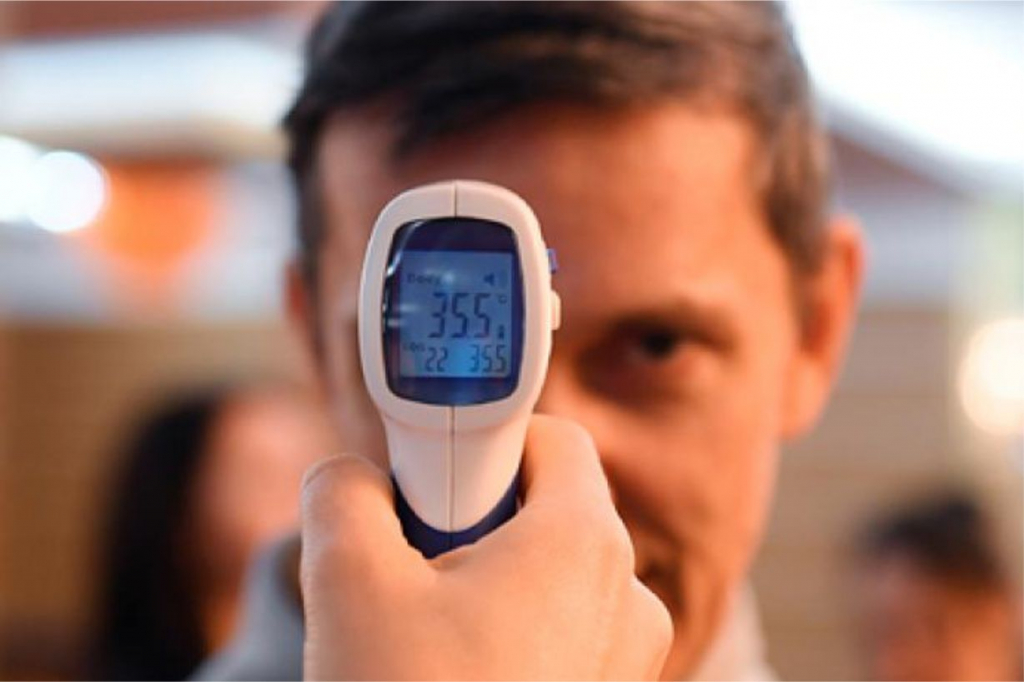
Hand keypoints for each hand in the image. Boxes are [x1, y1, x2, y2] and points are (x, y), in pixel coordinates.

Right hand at [300, 414, 672, 679]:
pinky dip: (505, 633)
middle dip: (470, 520)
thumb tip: (351, 479)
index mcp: (583, 542)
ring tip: (424, 635)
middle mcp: (625, 594)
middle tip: (411, 565)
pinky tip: (452, 673)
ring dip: (483, 583)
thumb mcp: (347, 583)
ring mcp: (624, 658)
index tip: (425, 482)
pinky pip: (557, 633)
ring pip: (547, 576)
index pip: (548, 437)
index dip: (478, 442)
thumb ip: (343, 495)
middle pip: (545, 506)